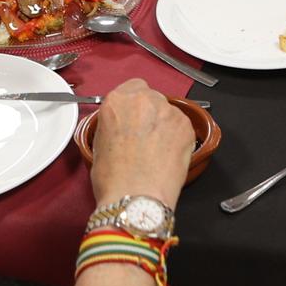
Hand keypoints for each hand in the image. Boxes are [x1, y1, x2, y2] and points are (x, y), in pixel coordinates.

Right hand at [89, 79, 192, 208]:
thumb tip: (123, 126)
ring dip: (164, 125)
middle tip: (146, 137)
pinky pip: (181, 126)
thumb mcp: (100, 143)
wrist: (136, 197)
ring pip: (168, 112)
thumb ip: (114, 125)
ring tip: (158, 151)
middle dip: (150, 114)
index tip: (135, 117)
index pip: (132, 88)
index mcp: (117, 101)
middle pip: (151, 97)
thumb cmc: (112, 178)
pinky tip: (168, 156)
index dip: (134, 104)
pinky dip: (177, 138)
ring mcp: (167, 110)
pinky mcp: (185, 125)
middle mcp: (143, 99)